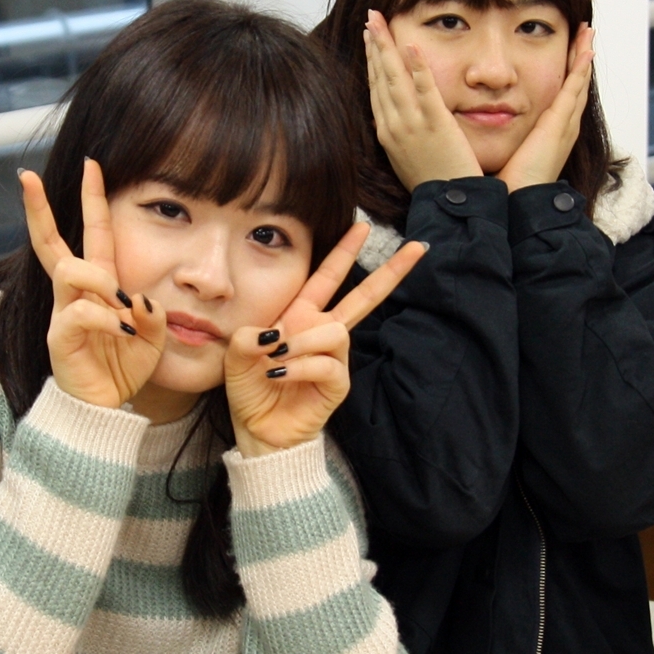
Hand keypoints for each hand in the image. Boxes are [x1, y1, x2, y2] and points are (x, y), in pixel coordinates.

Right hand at [23, 160, 168, 409]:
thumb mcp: (152, 335)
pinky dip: (105, 317)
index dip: (91, 199)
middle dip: (39, 209)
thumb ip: (151, 312)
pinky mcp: (60, 338)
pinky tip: (122, 332)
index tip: (93, 164)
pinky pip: (79, 312)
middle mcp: (74, 295)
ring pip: (69, 270)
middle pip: (50, 243)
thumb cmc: (124, 368)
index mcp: (98, 286)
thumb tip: (139, 297)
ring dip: (99, 278)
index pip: (92, 233)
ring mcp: (63, 314)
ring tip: (120, 303)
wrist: (106, 408)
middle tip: (28, 177)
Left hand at [224, 225, 425, 455]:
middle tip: (417, 247)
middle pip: (364, 296)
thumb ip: (247, 335)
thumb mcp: (236, 353)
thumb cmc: (249, 389)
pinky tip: (280, 374)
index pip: (328, 276)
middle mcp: (322, 331)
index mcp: (301, 315)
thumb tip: (273, 336)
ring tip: (276, 358)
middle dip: (391, 271)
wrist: (258, 429)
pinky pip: (326, 363)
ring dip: (302, 342)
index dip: (345, 251)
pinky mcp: (337, 383)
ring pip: (335, 331)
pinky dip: (299, 366)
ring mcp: (333, 358)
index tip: (364, 225)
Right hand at [364, 10, 482, 188]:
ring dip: (386, 47)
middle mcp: (393, 126)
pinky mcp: (435, 125)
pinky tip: (411, 47)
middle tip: (370, 17)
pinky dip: (416, 68)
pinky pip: (424, 91)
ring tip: (381, 22)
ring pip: (394, 79)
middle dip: (374, 45)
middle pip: (380, 77)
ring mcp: (412, 125)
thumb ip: (400, 134)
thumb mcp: (407, 157)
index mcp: (387, 133)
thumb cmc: (433, 181)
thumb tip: (393, 117)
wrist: (449, 204)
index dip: (371, 60)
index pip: (375, 88)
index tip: (368, 37)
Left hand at [499, 25, 592, 192]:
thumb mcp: (509, 151)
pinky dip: (580, 69)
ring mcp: (564, 124)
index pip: (563, 96)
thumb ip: (503, 136)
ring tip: (589, 32)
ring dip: (584, 55)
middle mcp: (563, 126)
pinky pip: (573, 90)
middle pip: (576, 85)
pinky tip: (585, 50)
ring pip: (579, 82)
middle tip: (586, 32)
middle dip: (581, 58)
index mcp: (551, 132)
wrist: (518, 201)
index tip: (569, 50)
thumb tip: (485, 123)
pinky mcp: (559, 125)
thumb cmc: (509, 183)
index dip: (568, 72)